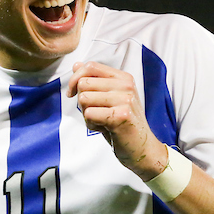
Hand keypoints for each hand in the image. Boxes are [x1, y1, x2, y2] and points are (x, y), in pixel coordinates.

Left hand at [67, 61, 168, 179]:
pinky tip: (103, 128)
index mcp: (123, 78)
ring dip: (86, 114)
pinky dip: (90, 124)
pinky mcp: (121, 116)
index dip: (75, 79)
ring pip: (84, 98)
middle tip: (95, 112)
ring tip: (100, 120)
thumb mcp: (109, 98)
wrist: (141, 147)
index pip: (90, 66)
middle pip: (84, 83)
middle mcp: (126, 85)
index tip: (72, 93)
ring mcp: (125, 100)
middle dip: (81, 101)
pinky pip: (89, 114)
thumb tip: (76, 65)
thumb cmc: (123, 123)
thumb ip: (93, 81)